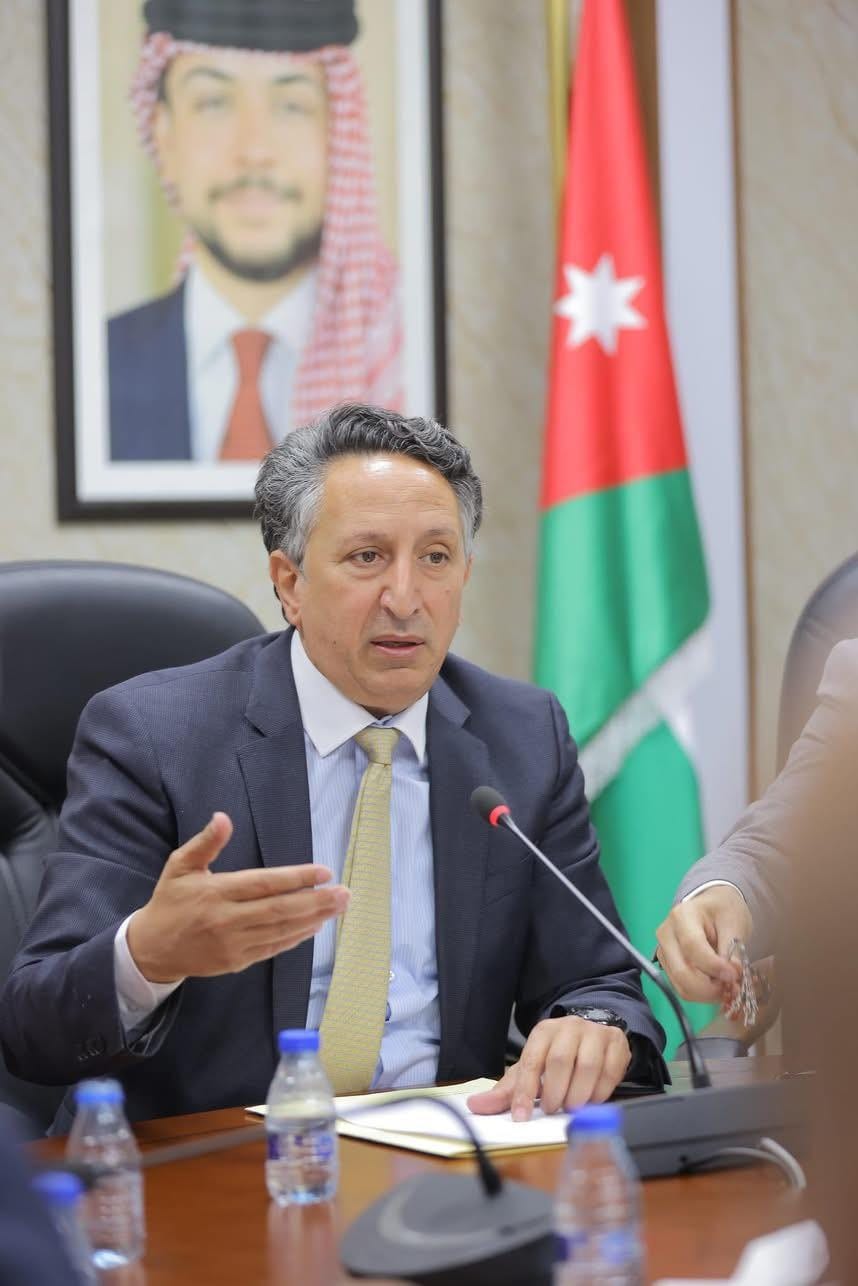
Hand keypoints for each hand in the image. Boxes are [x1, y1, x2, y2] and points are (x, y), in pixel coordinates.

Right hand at [126, 812, 348, 983]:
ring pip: (281, 932)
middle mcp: (227, 919)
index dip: (296, 878)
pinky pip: (273, 949)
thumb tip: (223, 817)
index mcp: (216, 892)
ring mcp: (234, 944)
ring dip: (313, 919)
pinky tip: (315, 926)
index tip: (323, 872)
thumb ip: (205, 843)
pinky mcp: (237, 961)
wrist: (152, 949)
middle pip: (280, 911)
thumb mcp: (181, 865)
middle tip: (344, 893)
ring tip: (338, 907)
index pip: (264, 884)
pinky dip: (296, 938)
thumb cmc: (170, 901)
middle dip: (316, 902)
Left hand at [466, 1017, 631, 1120]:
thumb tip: (475, 1106)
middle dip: (554, 1093)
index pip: (531, 1061)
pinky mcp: (617, 1044)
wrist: (594, 1031)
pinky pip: (610, 1072)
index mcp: (544, 1032)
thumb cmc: (558, 1055)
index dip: (525, 1092)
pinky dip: (600, 1094)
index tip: (521, 1117)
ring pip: (587, 1067)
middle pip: (560, 1061)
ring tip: (571, 1108)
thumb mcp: (532, 1069)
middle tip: (552, 1110)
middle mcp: (570, 1027)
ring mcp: (595, 1034)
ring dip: (578, 1095)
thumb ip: (507, 1091)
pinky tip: (591, 1101)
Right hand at [655, 885, 751, 1002]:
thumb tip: (732, 975)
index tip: (734, 976)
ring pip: (681, 986)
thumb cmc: (723, 910)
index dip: (713, 966)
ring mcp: (663, 952)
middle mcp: (666, 935)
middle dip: (710, 988)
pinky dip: (702, 995)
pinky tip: (718, 987)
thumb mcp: (734, 922)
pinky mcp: (668, 966)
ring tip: (728, 988)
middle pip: (682, 972)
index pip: (692, 947)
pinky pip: (683, 989)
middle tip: (733, 987)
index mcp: (681, 916)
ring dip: (708, 994)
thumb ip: (732, 949)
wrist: (712, 907)